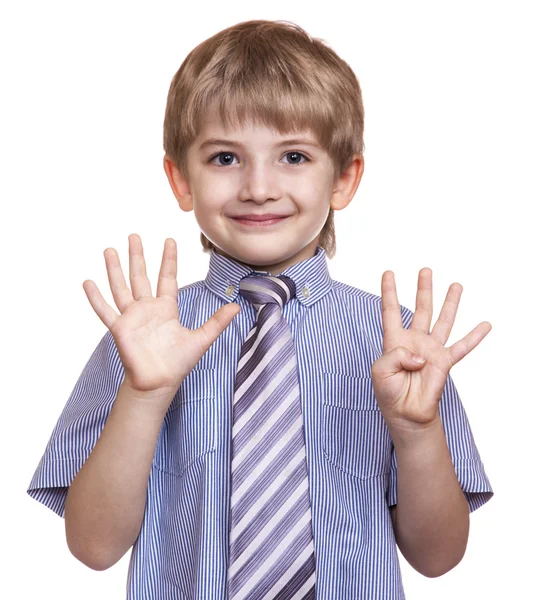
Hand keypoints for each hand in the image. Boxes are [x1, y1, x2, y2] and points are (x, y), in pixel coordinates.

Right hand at [83, 234, 240, 404]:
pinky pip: (105, 311)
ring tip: (109, 250)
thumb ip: (217, 322)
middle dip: (138, 256)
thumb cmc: (178, 363)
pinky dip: (96, 298)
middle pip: (141, 276)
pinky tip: (88, 282)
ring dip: (115, 269)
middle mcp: (147, 309)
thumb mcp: (201, 339)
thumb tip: (236, 307)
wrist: (159, 383)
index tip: (169, 240)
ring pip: (121, 287)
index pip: (167, 277)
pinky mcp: (120, 329)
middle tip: (134, 235)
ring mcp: (132, 318)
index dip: (168, 259)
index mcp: (166, 309)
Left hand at [371, 268, 490, 432]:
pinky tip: (485, 325)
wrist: (406, 414)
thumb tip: (422, 354)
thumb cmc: (389, 392)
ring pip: (442, 321)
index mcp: (395, 340)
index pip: (390, 311)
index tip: (388, 273)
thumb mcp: (381, 371)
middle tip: (425, 270)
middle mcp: (414, 341)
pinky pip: (462, 347)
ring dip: (450, 303)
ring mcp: (431, 350)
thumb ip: (395, 356)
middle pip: (420, 309)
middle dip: (423, 289)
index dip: (389, 292)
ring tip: (456, 285)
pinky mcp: (444, 363)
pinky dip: (474, 336)